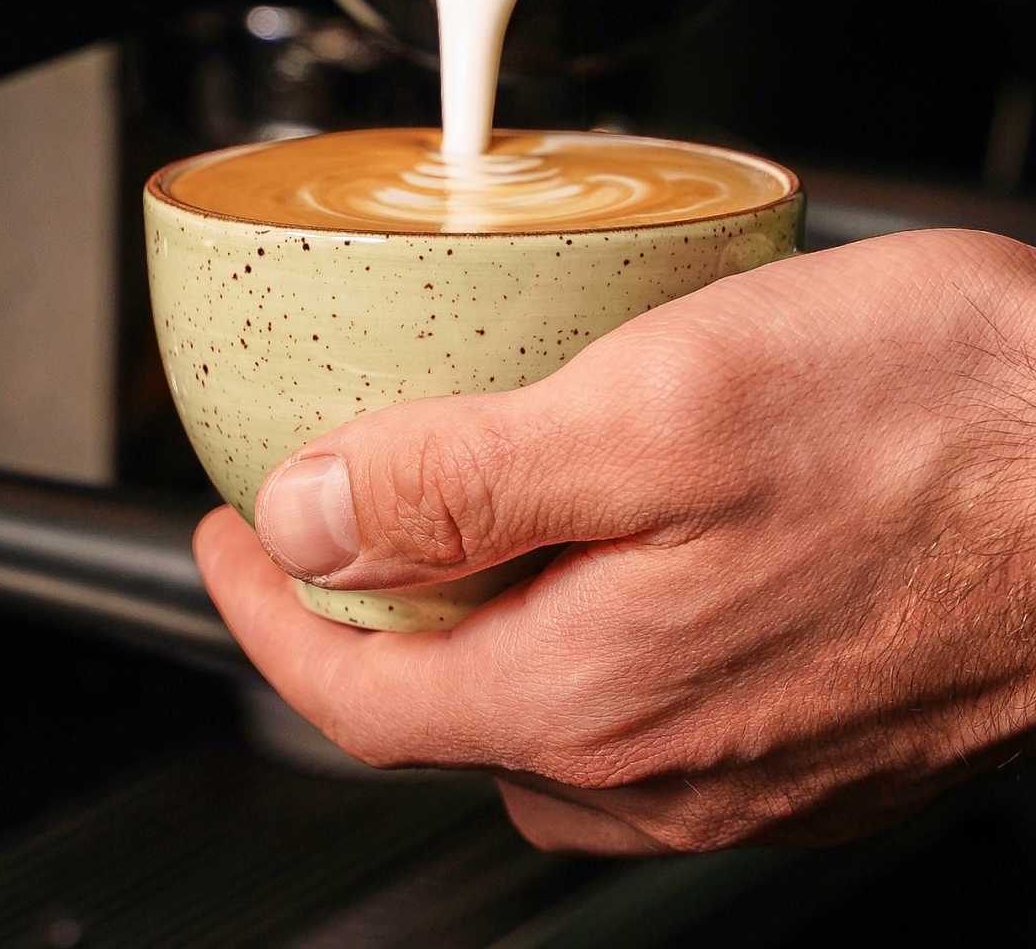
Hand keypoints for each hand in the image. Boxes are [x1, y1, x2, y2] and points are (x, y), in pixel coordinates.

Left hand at [195, 230, 1035, 852]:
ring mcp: (752, 762)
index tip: (230, 529)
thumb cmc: (936, 422)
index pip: (356, 693)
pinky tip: (621, 556)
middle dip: (363, 619)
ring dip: (478, 633)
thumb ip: (462, 480)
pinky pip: (651, 714)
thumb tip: (305, 518)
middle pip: (444, 713)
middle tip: (334, 512)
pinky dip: (586, 641)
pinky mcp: (822, 732)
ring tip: (464, 524)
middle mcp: (667, 760)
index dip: (264, 609)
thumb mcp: (660, 403)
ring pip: (547, 721)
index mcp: (598, 687)